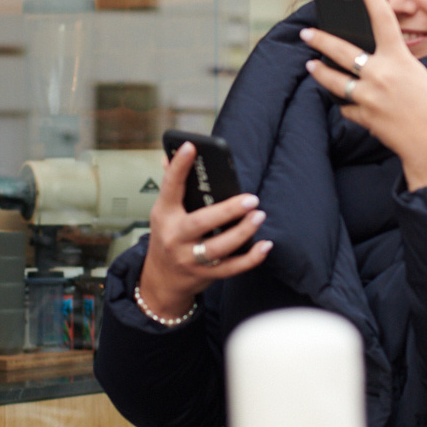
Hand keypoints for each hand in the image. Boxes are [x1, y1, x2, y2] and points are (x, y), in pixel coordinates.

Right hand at [135, 142, 271, 318]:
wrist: (161, 279)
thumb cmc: (167, 237)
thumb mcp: (164, 212)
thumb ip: (171, 185)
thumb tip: (169, 155)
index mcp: (165, 214)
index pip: (170, 186)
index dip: (179, 167)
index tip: (191, 147)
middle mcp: (175, 237)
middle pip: (201, 223)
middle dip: (228, 211)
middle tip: (251, 199)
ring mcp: (189, 258)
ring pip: (218, 248)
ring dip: (242, 232)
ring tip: (258, 216)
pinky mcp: (205, 274)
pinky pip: (231, 268)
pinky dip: (250, 259)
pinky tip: (265, 246)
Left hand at [302, 0, 426, 189]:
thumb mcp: (419, 76)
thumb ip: (395, 64)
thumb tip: (372, 61)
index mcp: (400, 59)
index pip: (382, 16)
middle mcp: (380, 74)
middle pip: (340, 50)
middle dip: (320, 39)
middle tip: (307, 32)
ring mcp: (368, 97)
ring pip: (333, 80)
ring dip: (319, 71)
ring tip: (311, 65)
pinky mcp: (363, 117)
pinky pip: (347, 106)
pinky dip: (348, 104)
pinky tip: (351, 104)